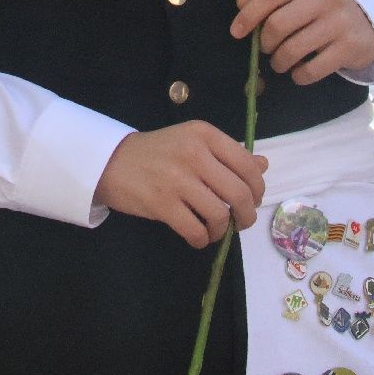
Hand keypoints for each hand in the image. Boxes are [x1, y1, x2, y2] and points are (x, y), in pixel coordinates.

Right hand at [93, 122, 268, 247]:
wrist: (110, 160)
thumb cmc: (157, 152)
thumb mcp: (193, 142)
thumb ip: (228, 153)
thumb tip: (263, 165)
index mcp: (204, 135)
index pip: (247, 165)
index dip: (257, 189)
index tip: (252, 199)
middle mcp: (194, 153)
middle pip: (239, 193)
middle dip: (246, 215)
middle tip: (240, 221)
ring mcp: (177, 179)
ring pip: (219, 215)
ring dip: (223, 230)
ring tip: (215, 230)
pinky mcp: (161, 204)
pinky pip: (195, 230)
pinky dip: (202, 240)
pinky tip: (198, 236)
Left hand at [232, 0, 373, 84]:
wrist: (367, 25)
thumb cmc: (320, 8)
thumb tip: (241, 1)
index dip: (249, 15)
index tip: (236, 32)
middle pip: (278, 24)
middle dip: (265, 42)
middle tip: (267, 48)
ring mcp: (341, 21)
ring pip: (292, 50)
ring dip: (279, 62)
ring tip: (281, 61)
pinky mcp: (349, 47)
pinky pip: (310, 70)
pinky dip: (298, 75)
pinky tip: (299, 70)